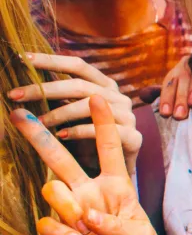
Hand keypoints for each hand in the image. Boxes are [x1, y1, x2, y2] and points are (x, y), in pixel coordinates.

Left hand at [8, 53, 141, 172]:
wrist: (113, 174)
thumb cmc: (86, 143)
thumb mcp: (70, 117)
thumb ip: (57, 100)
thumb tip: (21, 87)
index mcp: (105, 86)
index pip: (78, 66)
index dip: (51, 60)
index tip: (23, 59)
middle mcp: (119, 97)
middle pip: (80, 85)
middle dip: (44, 89)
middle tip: (14, 95)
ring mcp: (129, 116)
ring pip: (90, 106)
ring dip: (59, 113)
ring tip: (37, 122)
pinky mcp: (134, 138)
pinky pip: (104, 130)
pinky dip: (79, 131)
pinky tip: (61, 135)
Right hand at [11, 96, 161, 234]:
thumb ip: (119, 224)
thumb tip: (87, 216)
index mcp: (116, 185)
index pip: (110, 149)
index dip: (104, 124)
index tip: (98, 97)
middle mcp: (89, 192)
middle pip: (62, 158)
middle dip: (41, 136)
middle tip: (18, 114)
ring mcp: (71, 211)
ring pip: (52, 189)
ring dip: (65, 204)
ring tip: (83, 226)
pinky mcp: (58, 233)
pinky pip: (46, 221)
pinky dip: (58, 229)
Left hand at [159, 54, 191, 119]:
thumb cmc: (190, 86)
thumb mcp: (175, 86)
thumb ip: (163, 93)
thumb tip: (143, 95)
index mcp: (176, 73)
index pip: (169, 85)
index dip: (166, 99)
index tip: (166, 113)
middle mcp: (188, 67)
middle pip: (182, 81)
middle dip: (180, 98)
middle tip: (179, 115)